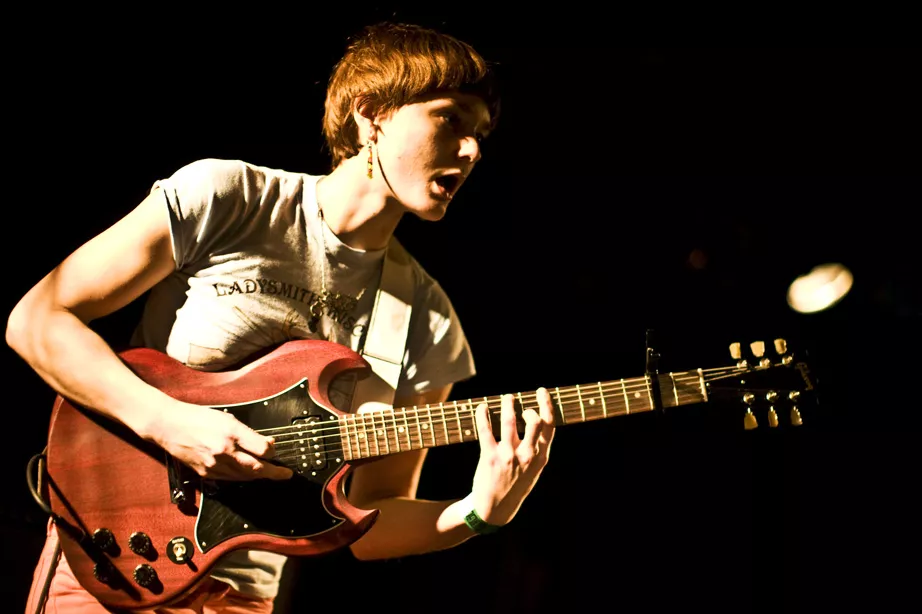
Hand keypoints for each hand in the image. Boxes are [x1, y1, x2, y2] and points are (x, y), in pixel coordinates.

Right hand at [145, 402, 292, 480]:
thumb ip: (246, 433)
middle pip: (257, 468)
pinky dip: (242, 477)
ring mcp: (214, 465)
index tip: (275, 450)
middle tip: (285, 474)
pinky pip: (230, 479)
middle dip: (274, 473)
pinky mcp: (206, 473)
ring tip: (269, 473)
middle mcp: (224, 451)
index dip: (273, 452)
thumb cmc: (197, 417)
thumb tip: (264, 443)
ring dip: (258, 476)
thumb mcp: (227, 418)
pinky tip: (247, 473)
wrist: (168, 425)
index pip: (263, 450)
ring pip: (244, 477)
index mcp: (231, 433)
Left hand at [469, 387, 554, 525]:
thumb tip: (535, 419)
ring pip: (509, 422)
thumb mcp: (534, 470)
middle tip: (520, 399)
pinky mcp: (489, 457)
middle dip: (528, 405)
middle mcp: (526, 456)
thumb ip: (536, 448)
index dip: (547, 405)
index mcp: (541, 458)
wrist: (495, 510)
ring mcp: (508, 456)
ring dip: (507, 404)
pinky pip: (486, 430)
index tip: (542, 392)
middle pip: (534, 422)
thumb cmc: (515, 485)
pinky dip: (483, 415)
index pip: (549, 427)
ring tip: (507, 397)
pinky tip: (482, 407)